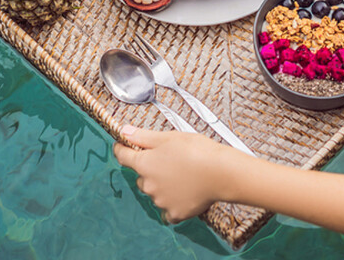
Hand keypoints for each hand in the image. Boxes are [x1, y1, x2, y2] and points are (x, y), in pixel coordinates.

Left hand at [113, 124, 228, 222]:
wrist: (222, 173)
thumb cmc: (198, 151)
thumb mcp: (169, 137)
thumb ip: (143, 136)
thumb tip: (124, 131)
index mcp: (145, 164)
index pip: (123, 156)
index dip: (122, 148)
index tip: (122, 145)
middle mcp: (148, 184)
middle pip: (141, 177)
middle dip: (151, 170)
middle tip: (171, 161)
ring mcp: (161, 200)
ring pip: (155, 192)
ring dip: (164, 186)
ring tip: (184, 175)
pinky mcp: (175, 212)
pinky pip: (169, 210)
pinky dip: (174, 202)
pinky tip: (187, 192)